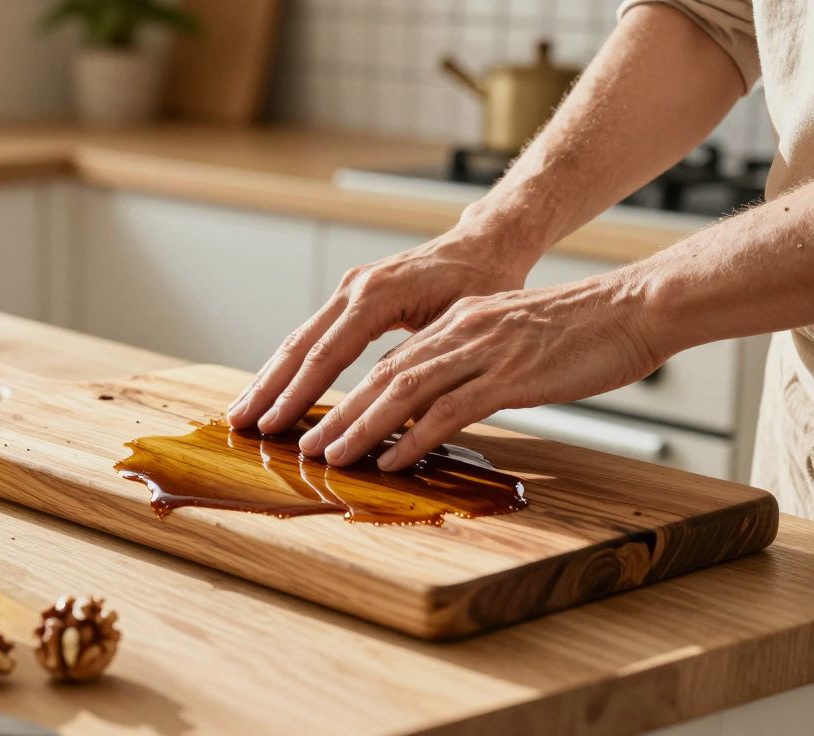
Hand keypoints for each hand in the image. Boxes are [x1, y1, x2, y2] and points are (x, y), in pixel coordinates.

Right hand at [226, 224, 534, 435]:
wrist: (484, 243)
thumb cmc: (485, 282)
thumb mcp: (463, 326)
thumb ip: (429, 365)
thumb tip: (406, 420)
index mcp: (377, 295)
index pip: (326, 354)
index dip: (297, 394)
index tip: (273, 425)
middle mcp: (354, 289)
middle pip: (298, 346)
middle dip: (267, 388)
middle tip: (238, 422)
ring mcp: (349, 290)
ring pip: (298, 340)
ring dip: (269, 378)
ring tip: (243, 411)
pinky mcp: (351, 297)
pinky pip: (313, 335)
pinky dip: (290, 365)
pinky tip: (275, 389)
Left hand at [297, 274, 665, 469]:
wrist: (635, 308)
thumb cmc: (581, 331)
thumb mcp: (512, 339)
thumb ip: (472, 362)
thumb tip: (441, 402)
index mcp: (458, 323)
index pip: (389, 358)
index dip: (347, 389)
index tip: (316, 417)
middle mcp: (461, 332)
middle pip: (383, 375)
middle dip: (337, 411)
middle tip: (303, 442)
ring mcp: (484, 353)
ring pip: (405, 391)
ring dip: (361, 427)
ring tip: (331, 456)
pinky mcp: (512, 377)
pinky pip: (451, 411)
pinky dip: (415, 438)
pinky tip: (391, 460)